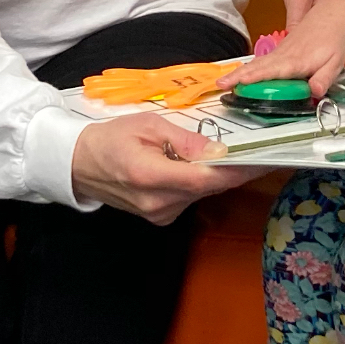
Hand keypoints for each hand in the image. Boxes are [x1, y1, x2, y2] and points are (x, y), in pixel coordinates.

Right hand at [71, 114, 266, 224]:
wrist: (79, 164)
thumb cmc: (111, 137)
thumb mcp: (148, 125)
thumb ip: (185, 140)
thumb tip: (219, 150)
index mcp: (150, 176)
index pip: (204, 178)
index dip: (237, 170)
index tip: (263, 159)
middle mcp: (158, 203)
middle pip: (209, 187)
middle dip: (237, 170)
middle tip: (264, 153)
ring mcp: (159, 214)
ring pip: (203, 193)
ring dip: (221, 175)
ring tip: (243, 156)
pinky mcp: (161, 217)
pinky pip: (191, 197)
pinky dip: (203, 182)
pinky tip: (209, 166)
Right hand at [217, 10, 344, 97]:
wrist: (330, 17)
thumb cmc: (331, 41)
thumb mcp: (334, 63)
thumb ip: (323, 79)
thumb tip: (314, 92)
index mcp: (295, 61)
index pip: (271, 71)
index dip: (254, 77)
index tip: (239, 82)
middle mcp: (283, 56)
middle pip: (256, 67)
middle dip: (237, 75)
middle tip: (220, 84)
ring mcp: (279, 52)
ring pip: (256, 63)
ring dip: (239, 72)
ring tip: (224, 81)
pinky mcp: (279, 52)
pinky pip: (261, 61)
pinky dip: (248, 68)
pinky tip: (241, 75)